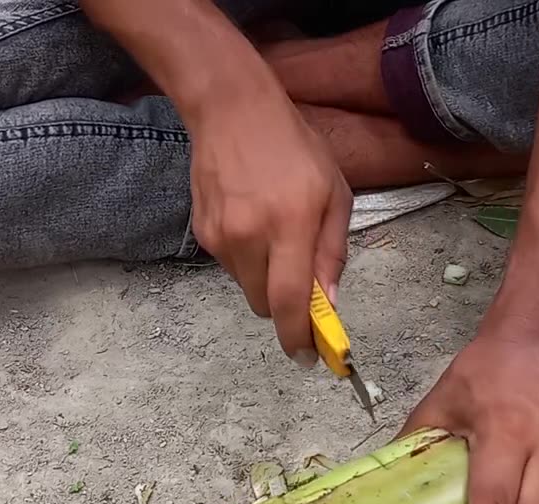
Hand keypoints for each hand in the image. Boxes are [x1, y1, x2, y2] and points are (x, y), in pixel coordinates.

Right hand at [188, 90, 351, 365]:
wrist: (232, 111)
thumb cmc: (294, 148)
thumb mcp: (335, 194)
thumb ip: (333, 252)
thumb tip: (329, 303)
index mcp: (291, 225)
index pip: (289, 300)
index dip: (298, 337)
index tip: (308, 357)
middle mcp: (251, 236)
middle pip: (266, 306)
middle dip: (286, 308)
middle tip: (302, 288)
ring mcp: (221, 237)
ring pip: (248, 288)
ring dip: (267, 281)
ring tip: (276, 236)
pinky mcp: (203, 233)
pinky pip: (232, 267)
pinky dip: (248, 260)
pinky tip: (254, 222)